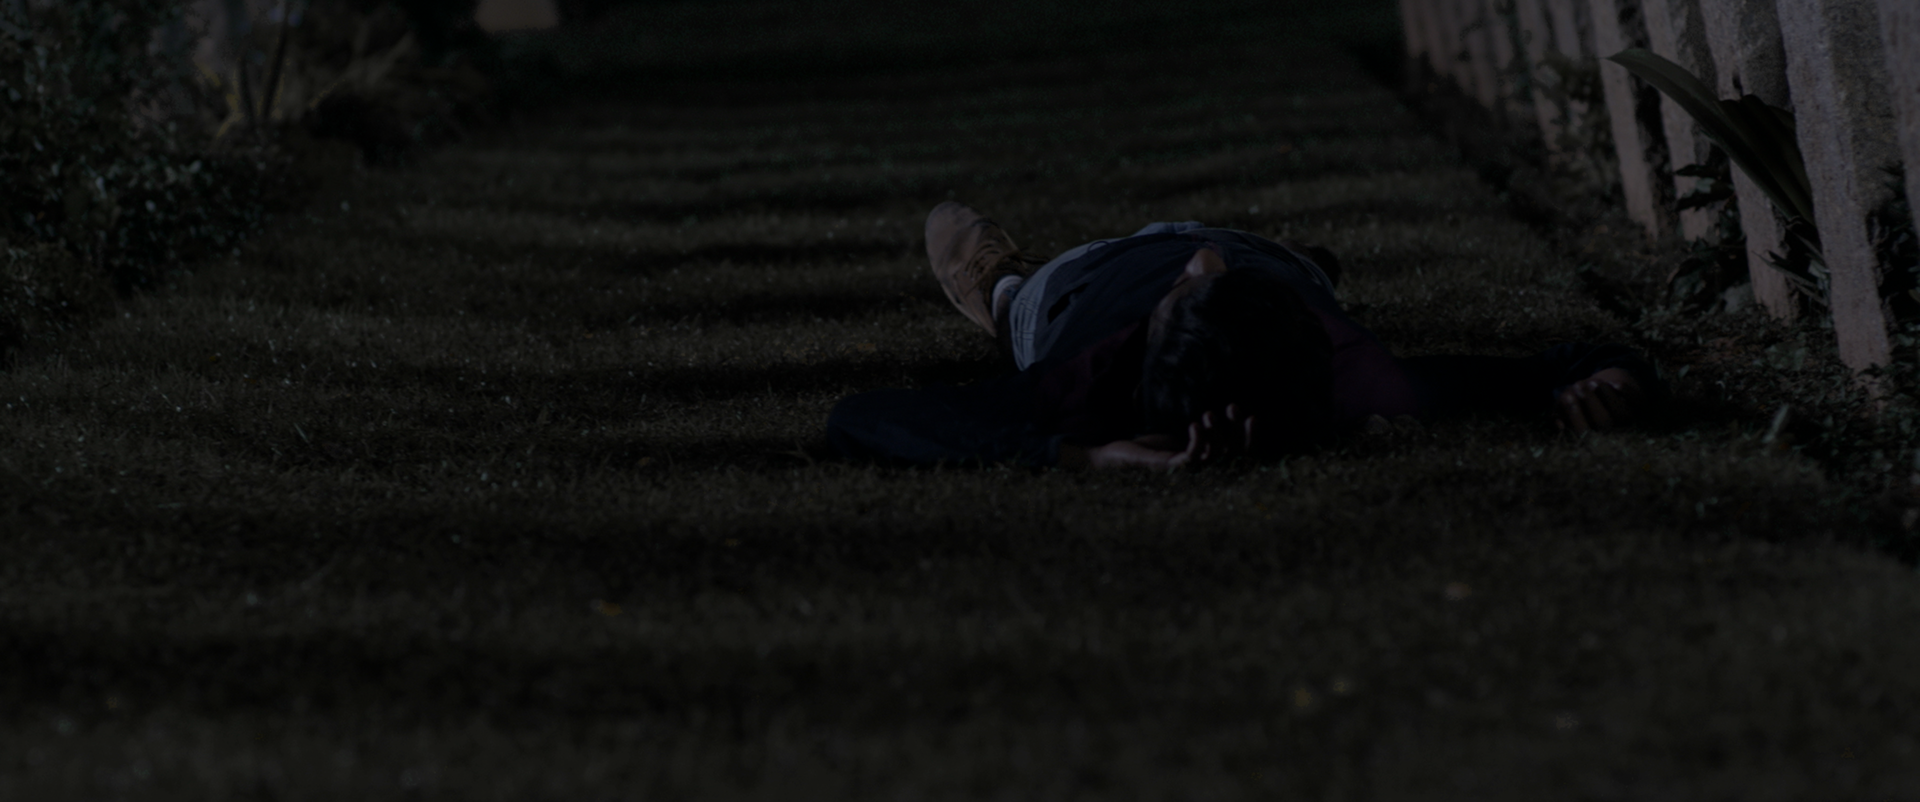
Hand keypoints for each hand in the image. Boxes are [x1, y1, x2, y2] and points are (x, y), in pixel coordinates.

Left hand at [1076, 404, 1256, 471]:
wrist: (1112, 457)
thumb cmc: (1145, 448)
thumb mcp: (1174, 436)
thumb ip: (1196, 430)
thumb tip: (1214, 410)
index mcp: (1204, 465)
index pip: (1236, 455)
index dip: (1248, 438)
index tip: (1252, 416)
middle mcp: (1200, 474)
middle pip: (1232, 457)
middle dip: (1237, 432)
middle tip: (1233, 407)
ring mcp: (1186, 474)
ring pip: (1214, 457)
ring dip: (1217, 433)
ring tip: (1208, 413)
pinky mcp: (1169, 471)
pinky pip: (1192, 459)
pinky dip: (1197, 442)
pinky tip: (1194, 425)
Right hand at [1556, 367, 1646, 432]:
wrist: (1600, 384)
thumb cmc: (1577, 398)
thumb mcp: (1562, 406)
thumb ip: (1557, 415)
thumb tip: (1560, 426)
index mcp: (1591, 432)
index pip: (1585, 432)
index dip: (1577, 416)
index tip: (1568, 397)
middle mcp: (1610, 429)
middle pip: (1604, 422)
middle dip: (1590, 401)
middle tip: (1579, 385)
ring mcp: (1626, 418)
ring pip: (1621, 412)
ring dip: (1606, 395)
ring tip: (1594, 382)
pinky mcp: (1639, 403)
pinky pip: (1636, 399)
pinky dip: (1625, 391)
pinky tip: (1614, 384)